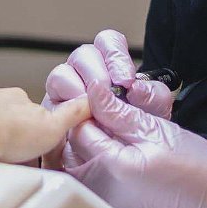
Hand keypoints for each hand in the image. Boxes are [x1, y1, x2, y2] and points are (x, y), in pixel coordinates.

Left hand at [0, 88, 90, 163]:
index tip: (29, 149)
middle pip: (1, 121)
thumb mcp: (50, 127)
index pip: (28, 114)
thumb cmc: (6, 131)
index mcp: (15, 99)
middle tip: (10, 162)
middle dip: (6, 139)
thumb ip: (71, 115)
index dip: (31, 134)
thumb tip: (90, 103)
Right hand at [40, 30, 173, 168]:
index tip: (126, 79)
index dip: (115, 54)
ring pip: (60, 75)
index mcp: (109, 65)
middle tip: (109, 92)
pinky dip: (65, 113)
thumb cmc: (139, 135)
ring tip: (93, 110)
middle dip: (96, 73)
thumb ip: (151, 97)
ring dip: (77, 90)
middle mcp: (85, 75)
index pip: (108, 42)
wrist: (126, 165)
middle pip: (82, 55)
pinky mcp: (54, 115)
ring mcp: (66, 93)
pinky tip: (80, 125)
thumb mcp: (155, 114)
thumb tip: (137, 88)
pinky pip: (51, 105)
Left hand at [66, 82, 206, 207]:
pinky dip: (99, 169)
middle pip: (73, 149)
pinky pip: (93, 185)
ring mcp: (107, 205)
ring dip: (91, 149)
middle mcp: (103, 191)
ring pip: (80, 167)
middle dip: (88, 129)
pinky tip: (122, 160)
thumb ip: (119, 112)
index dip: (89, 110)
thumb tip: (95, 92)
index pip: (78, 129)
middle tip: (111, 120)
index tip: (104, 103)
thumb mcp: (157, 130)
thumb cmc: (198, 172)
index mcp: (112, 167)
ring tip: (119, 140)